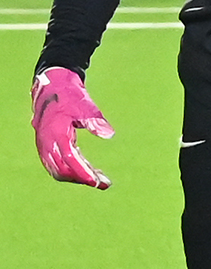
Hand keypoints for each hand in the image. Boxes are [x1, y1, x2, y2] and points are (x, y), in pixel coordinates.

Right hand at [31, 67, 113, 189]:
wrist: (54, 85)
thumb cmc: (70, 96)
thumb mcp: (85, 106)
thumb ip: (95, 121)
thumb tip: (108, 134)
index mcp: (55, 132)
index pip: (68, 158)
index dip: (81, 172)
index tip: (96, 182)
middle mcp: (47, 141)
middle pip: (61, 169)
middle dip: (82, 179)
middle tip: (104, 183)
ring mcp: (45, 144)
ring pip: (58, 169)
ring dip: (77, 177)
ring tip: (101, 179)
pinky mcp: (47, 144)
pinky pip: (57, 163)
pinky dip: (72, 169)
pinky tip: (90, 170)